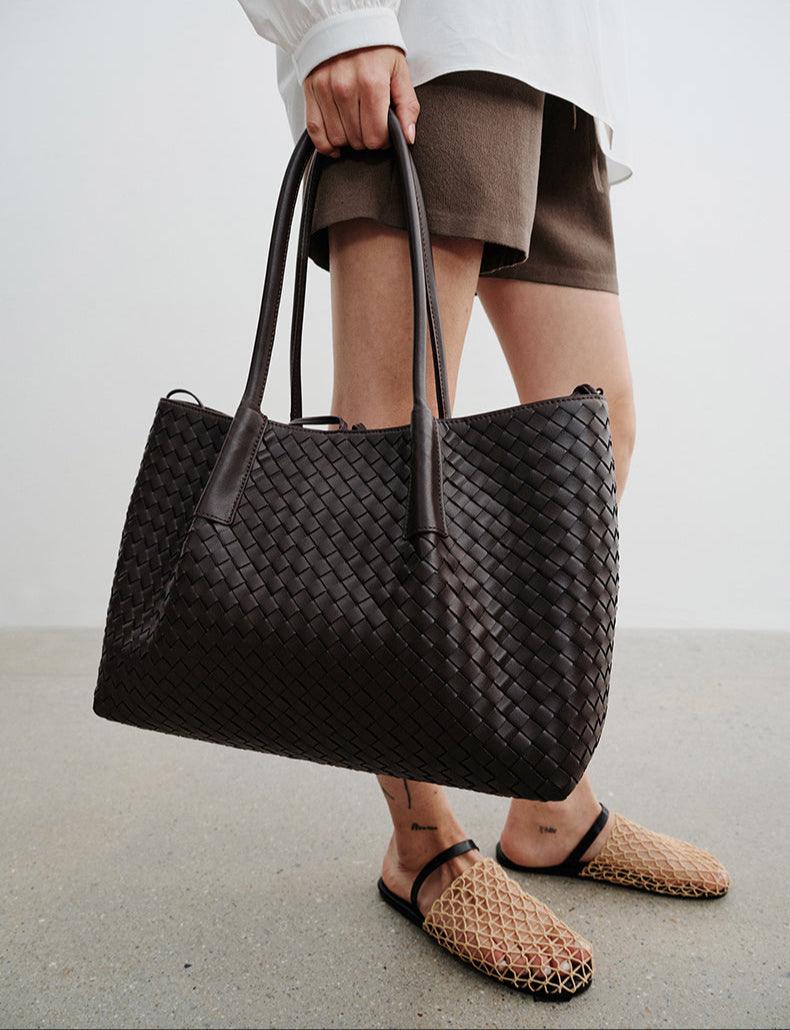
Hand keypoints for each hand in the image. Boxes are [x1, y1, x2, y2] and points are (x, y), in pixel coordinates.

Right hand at [304, 45, 418, 155]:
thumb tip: (408, 137)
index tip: (384, 132)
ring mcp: (326, 89)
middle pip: (357, 140)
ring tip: (356, 126)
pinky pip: (315, 131)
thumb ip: (407, 106)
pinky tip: (336, 144)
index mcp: (372, 83)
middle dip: (367, 139)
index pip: (376, 136)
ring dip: (349, 140)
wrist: (347, 23)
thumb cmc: (376, 48)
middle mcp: (346, 87)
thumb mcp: (399, 72)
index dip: (384, 140)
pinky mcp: (311, 91)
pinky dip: (325, 144)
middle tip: (371, 125)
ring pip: (337, 138)